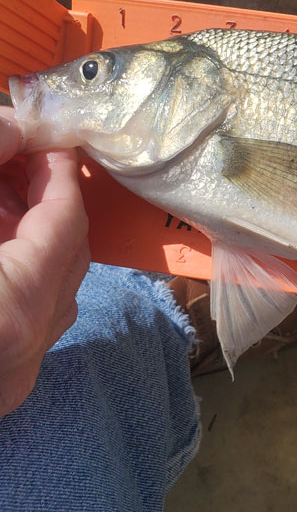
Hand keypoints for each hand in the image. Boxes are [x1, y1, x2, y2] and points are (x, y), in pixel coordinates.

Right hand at [0, 106, 89, 416]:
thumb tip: (13, 132)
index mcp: (10, 309)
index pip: (64, 223)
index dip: (57, 174)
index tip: (48, 141)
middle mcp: (26, 348)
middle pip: (69, 254)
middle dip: (48, 200)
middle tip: (22, 159)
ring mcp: (15, 374)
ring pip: (54, 288)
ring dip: (34, 235)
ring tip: (1, 193)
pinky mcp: (0, 385)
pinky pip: (33, 317)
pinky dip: (21, 274)